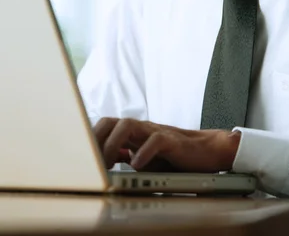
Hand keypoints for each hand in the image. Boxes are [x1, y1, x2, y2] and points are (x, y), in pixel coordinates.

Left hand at [93, 117, 240, 172]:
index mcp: (133, 134)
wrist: (206, 152)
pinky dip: (143, 152)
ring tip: (110, 162)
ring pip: (128, 125)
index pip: (106, 127)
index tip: (82, 159)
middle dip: (98, 138)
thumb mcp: (145, 158)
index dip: (91, 139)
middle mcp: (141, 129)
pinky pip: (154, 140)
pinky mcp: (171, 140)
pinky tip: (137, 166)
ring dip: (114, 143)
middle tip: (93, 161)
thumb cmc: (174, 157)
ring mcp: (156, 132)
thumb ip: (126, 156)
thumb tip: (102, 163)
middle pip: (112, 121)